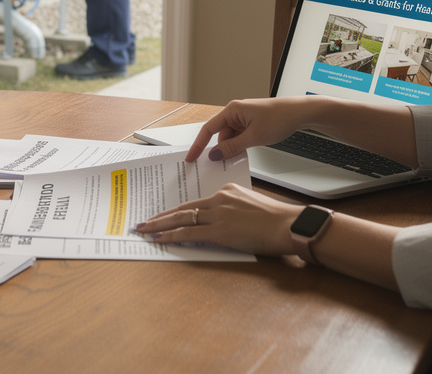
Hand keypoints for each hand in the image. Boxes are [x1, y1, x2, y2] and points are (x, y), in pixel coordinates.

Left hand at [134, 184, 302, 255]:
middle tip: (145, 221)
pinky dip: (171, 236)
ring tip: (144, 229)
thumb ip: (234, 211)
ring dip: (160, 225)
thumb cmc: (276, 220)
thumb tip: (223, 223)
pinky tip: (159, 240)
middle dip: (161, 216)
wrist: (287, 225)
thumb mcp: (251, 207)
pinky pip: (188, 233)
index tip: (165, 214)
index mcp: (227, 192)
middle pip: (183, 207)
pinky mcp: (219, 231)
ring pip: (181, 218)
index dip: (177, 210)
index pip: (195, 202)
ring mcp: (218, 214)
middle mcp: (219, 199)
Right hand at [184, 96, 325, 162]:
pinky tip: (245, 153)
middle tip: (221, 165)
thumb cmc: (279, 118)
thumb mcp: (254, 137)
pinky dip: (240, 146)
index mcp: (232, 110)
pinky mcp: (251, 124)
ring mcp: (244, 119)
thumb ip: (232, 147)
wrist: (300, 113)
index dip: (198, 145)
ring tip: (241, 157)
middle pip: (220, 136)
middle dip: (221, 150)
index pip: (208, 129)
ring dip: (233, 149)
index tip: (191, 158)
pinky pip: (240, 137)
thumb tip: (214, 155)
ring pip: (231, 138)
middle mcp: (235, 113)